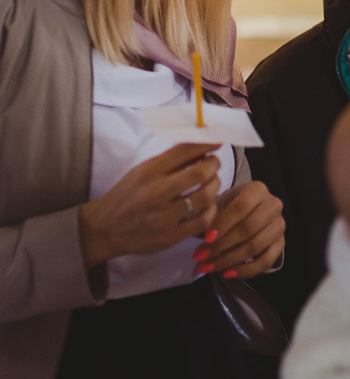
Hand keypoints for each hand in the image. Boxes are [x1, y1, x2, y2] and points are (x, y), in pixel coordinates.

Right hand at [79, 143, 221, 268]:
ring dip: (215, 186)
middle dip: (214, 164)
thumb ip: (170, 160)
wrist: (105, 229)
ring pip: (205, 197)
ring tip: (212, 182)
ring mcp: (164, 216)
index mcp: (149, 171)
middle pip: (200, 173)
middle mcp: (156, 193)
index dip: (206, 143)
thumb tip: (201, 147)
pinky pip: (203, 221)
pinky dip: (211, 210)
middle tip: (213, 163)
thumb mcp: (142, 171)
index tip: (216, 141)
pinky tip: (207, 205)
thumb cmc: (127, 196)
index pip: (184, 150)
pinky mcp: (170, 236)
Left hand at [194, 180, 284, 278]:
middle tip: (201, 257)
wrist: (247, 212)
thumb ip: (210, 216)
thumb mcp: (218, 204)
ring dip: (229, 260)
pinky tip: (227, 273)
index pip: (241, 207)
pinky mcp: (281, 243)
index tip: (205, 238)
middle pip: (249, 228)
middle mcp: (273, 205)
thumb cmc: (229, 207)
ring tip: (208, 267)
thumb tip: (201, 234)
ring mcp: (279, 225)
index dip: (223, 224)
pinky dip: (245, 271)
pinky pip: (266, 261)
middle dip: (222, 246)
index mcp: (257, 190)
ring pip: (256, 246)